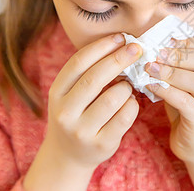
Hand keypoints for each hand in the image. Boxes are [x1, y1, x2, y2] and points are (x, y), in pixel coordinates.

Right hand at [41, 33, 142, 168]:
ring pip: (114, 97)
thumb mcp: (70, 94)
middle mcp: (65, 111)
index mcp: (56, 92)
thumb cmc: (75, 115)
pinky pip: (125, 116)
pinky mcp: (101, 143)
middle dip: (119, 59)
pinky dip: (133, 104)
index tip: (120, 37)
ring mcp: (82, 130)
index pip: (78, 63)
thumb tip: (121, 45)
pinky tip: (130, 102)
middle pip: (95, 78)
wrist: (67, 157)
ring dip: (127, 86)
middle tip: (136, 48)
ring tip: (127, 86)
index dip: (101, 47)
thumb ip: (88, 73)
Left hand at [145, 36, 193, 162]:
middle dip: (178, 54)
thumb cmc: (189, 110)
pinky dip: (165, 91)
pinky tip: (150, 86)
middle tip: (156, 53)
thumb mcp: (186, 84)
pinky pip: (184, 101)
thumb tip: (155, 46)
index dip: (186, 41)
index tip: (165, 42)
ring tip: (149, 68)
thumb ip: (179, 67)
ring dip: (170, 72)